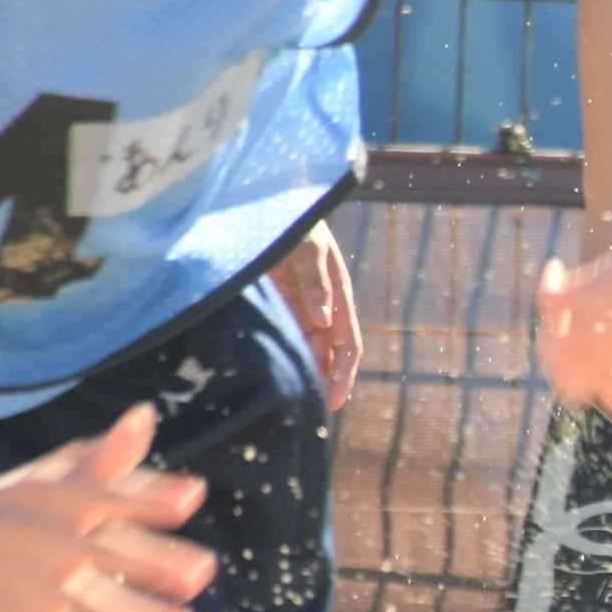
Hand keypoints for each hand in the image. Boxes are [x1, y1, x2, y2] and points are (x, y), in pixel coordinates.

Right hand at [0, 404, 215, 611]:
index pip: (124, 498)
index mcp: (77, 502)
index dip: (160, 499)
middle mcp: (65, 543)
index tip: (189, 500)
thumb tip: (146, 417)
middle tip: (195, 576)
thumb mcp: (63, 472)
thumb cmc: (20, 504)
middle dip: (167, 568)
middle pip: (124, 557)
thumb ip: (111, 455)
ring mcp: (48, 588)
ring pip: (104, 609)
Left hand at [269, 225, 362, 409]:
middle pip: (329, 352)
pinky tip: (276, 375)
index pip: (347, 343)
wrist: (263, 200)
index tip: (335, 401)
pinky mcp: (279, 302)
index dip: (344, 373)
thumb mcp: (305, 248)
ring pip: (308, 348)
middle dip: (326, 381)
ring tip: (295, 401)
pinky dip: (286, 356)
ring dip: (306, 372)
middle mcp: (322, 303)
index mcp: (337, 293)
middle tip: (311, 412)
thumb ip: (316, 282)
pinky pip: (287, 335)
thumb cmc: (292, 220)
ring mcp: (300, 304)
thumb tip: (323, 322)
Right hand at [536, 235, 611, 412]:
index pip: (604, 394)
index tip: (606, 355)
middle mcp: (605, 375)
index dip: (602, 373)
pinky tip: (558, 270)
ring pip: (549, 347)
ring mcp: (587, 342)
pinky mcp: (577, 304)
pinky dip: (550, 284)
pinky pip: (548, 300)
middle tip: (572, 336)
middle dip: (567, 362)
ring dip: (552, 329)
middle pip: (567, 382)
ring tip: (561, 309)